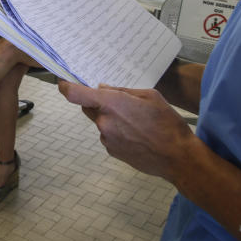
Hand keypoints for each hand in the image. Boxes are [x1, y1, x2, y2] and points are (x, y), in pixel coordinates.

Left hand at [58, 81, 197, 181]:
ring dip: (110, 118)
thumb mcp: (149, 96)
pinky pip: (108, 135)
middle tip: (117, 102)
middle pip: (87, 107)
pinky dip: (116, 132)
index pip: (75, 94)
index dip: (65, 86)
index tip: (62, 82)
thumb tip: (102, 88)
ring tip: (135, 122)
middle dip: (97, 102)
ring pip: (100, 122)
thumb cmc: (167, 124)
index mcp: (111, 104)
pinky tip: (135, 134)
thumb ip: (122, 91)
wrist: (178, 157)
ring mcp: (106, 139)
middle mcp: (104, 122)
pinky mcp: (111, 151)